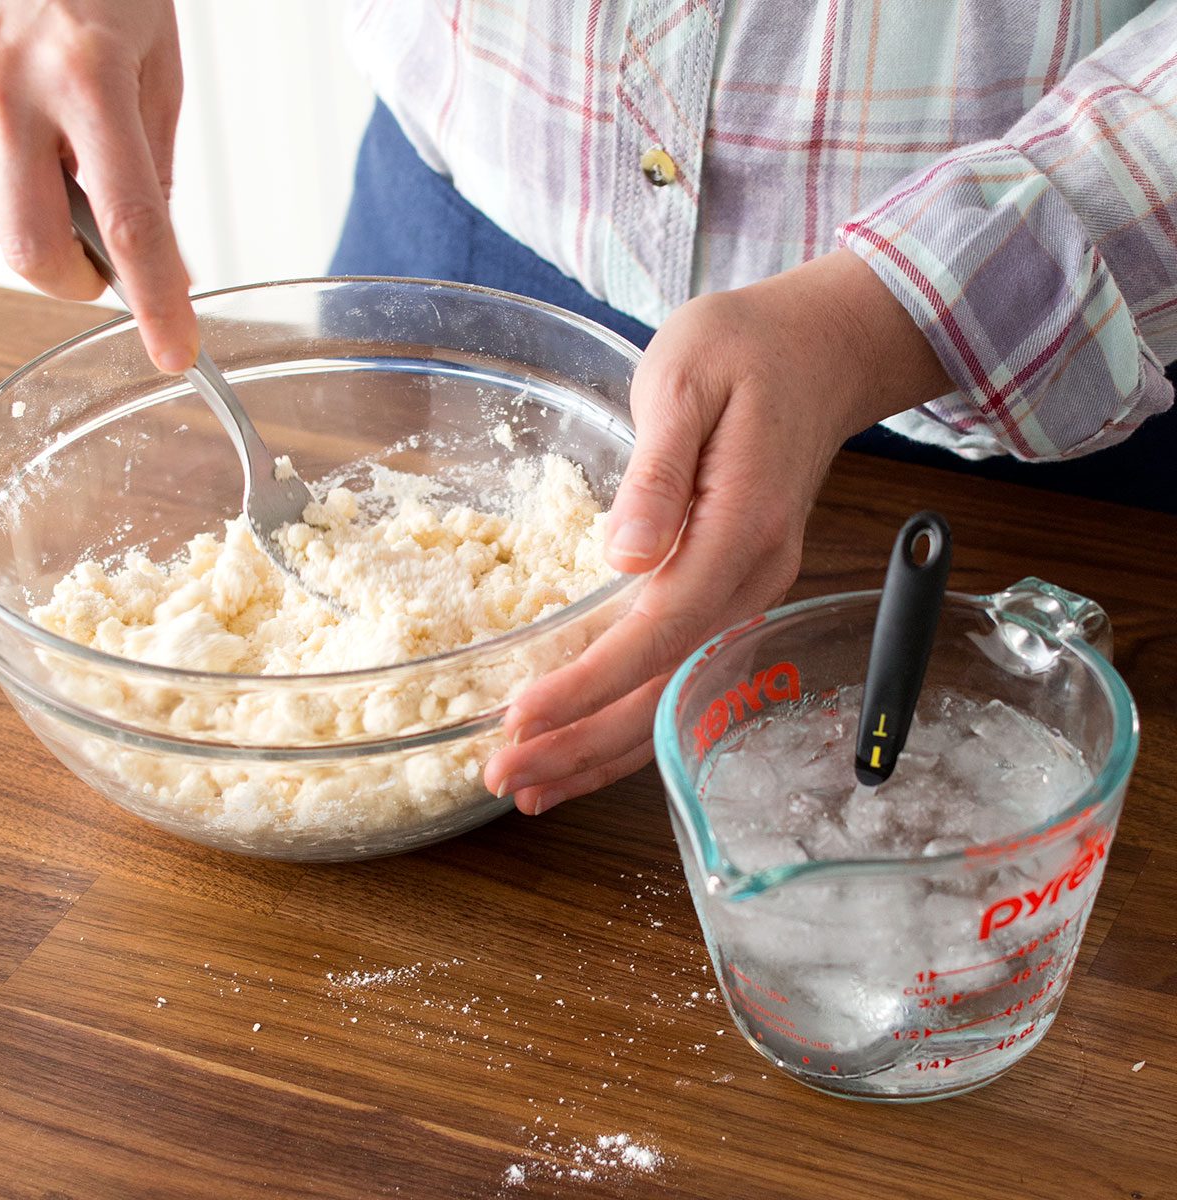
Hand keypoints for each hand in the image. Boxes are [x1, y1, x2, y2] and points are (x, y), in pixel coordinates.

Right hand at [0, 0, 194, 370]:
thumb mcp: (156, 65)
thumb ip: (150, 165)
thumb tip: (157, 256)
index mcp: (89, 79)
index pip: (132, 225)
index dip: (156, 302)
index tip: (175, 351)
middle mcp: (10, 86)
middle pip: (33, 245)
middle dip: (77, 281)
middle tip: (111, 269)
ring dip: (36, 235)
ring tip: (66, 188)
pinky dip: (2, 198)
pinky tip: (29, 165)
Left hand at [483, 248, 951, 814]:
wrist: (819, 352)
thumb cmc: (747, 352)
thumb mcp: (686, 382)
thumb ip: (659, 473)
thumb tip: (622, 555)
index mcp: (739, 530)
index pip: (656, 632)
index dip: (587, 684)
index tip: (520, 719)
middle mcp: (753, 580)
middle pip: (665, 689)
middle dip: (581, 741)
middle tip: (500, 777)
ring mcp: (750, 592)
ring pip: (675, 697)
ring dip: (601, 748)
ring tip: (529, 786)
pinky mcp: (735, 591)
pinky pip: (681, 672)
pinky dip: (630, 718)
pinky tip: (588, 744)